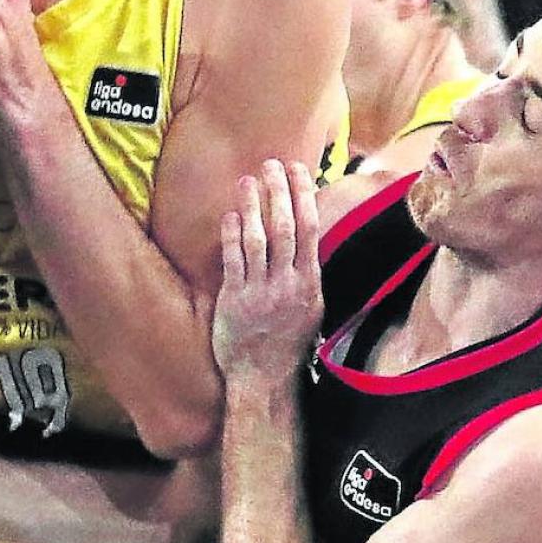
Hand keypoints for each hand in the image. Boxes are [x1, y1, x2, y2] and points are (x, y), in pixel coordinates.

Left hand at [212, 160, 323, 391]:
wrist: (264, 378)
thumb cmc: (287, 342)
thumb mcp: (311, 308)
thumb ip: (307, 273)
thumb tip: (307, 235)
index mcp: (310, 283)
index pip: (310, 229)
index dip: (304, 195)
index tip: (299, 169)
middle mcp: (289, 285)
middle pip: (285, 227)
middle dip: (279, 191)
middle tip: (271, 164)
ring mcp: (261, 292)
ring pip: (259, 239)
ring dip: (253, 205)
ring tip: (248, 180)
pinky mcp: (235, 299)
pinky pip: (234, 260)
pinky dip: (233, 234)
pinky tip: (230, 214)